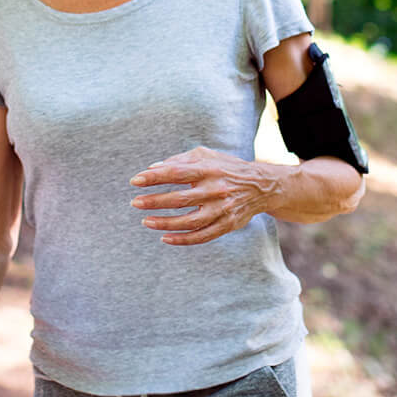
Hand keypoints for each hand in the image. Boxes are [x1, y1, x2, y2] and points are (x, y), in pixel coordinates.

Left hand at [130, 146, 279, 245]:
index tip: (135, 181)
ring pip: (189, 221)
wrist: (261, 186)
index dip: (154, 177)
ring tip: (145, 221)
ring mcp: (222, 210)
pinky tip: (165, 237)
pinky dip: (182, 239)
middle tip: (135, 202)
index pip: (176, 173)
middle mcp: (216, 190)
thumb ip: (180, 160)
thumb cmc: (227, 168)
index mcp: (209, 169)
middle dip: (155, 201)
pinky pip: (202, 236)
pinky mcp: (227, 225)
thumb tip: (152, 168)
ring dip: (165, 223)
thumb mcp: (207, 156)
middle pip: (180, 199)